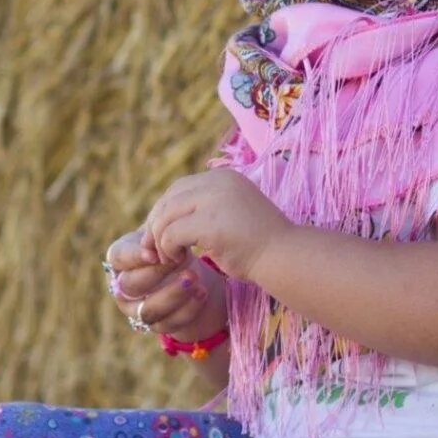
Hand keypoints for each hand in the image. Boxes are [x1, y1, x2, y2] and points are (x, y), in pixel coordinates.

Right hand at [103, 230, 225, 338]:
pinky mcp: (156, 326)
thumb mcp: (168, 233)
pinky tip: (202, 293)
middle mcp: (122, 286)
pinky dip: (187, 309)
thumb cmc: (175, 247)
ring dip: (172, 295)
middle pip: (130, 285)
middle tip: (181, 262)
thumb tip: (159, 235)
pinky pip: (169, 324)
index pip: (118, 257)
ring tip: (195, 279)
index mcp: (120, 258)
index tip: (155, 254)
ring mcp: (137, 309)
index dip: (134, 257)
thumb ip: (161, 231)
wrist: (194, 274)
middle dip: (156, 274)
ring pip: (148, 310)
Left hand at [140, 170, 292, 284]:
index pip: (179, 189)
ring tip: (166, 258)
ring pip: (166, 216)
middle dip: (155, 225)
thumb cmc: (260, 244)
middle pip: (169, 199)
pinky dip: (167, 249)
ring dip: (159, 239)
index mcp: (224, 177)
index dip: (164, 211)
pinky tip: (177, 260)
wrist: (285, 257)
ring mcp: (214, 200)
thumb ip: (205, 210)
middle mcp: (217, 182)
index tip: (158, 234)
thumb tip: (170, 218)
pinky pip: (171, 234)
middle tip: (151, 249)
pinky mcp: (209, 222)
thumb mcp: (231, 215)